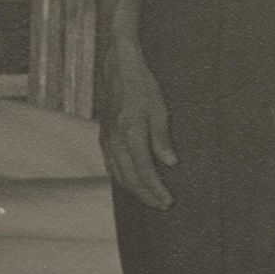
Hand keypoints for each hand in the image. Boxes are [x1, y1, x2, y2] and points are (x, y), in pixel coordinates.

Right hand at [97, 39, 176, 209]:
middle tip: (163, 205)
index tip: (168, 201)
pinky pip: (111, 165)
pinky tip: (133, 183)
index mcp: (130, 134)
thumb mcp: (159, 108)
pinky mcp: (103, 137)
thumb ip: (162, 138)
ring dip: (134, 190)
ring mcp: (106, 140)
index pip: (144, 172)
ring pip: (118, 175)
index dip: (156, 189)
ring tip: (151, 198)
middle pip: (130, 179)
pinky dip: (122, 179)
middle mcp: (114, 141)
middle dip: (146, 195)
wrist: (117, 67)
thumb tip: (170, 163)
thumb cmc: (141, 84)